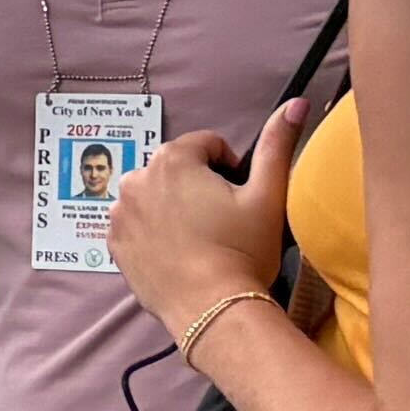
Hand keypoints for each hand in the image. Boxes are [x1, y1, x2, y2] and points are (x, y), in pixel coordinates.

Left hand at [109, 102, 303, 337]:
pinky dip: (154, 231)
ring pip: (154, 196)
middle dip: (198, 186)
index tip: (239, 197)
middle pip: (177, 169)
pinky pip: (136, 224)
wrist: (211, 308)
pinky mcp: (114, 242)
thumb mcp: (268, 195)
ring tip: (201, 239)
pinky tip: (178, 253)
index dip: (230, 167)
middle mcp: (136, 177)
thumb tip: (295, 103)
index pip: (207, 144)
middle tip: (222, 221)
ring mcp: (120, 212)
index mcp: (172, 159)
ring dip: (174, 207)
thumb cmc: (242, 249)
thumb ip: (278, 144)